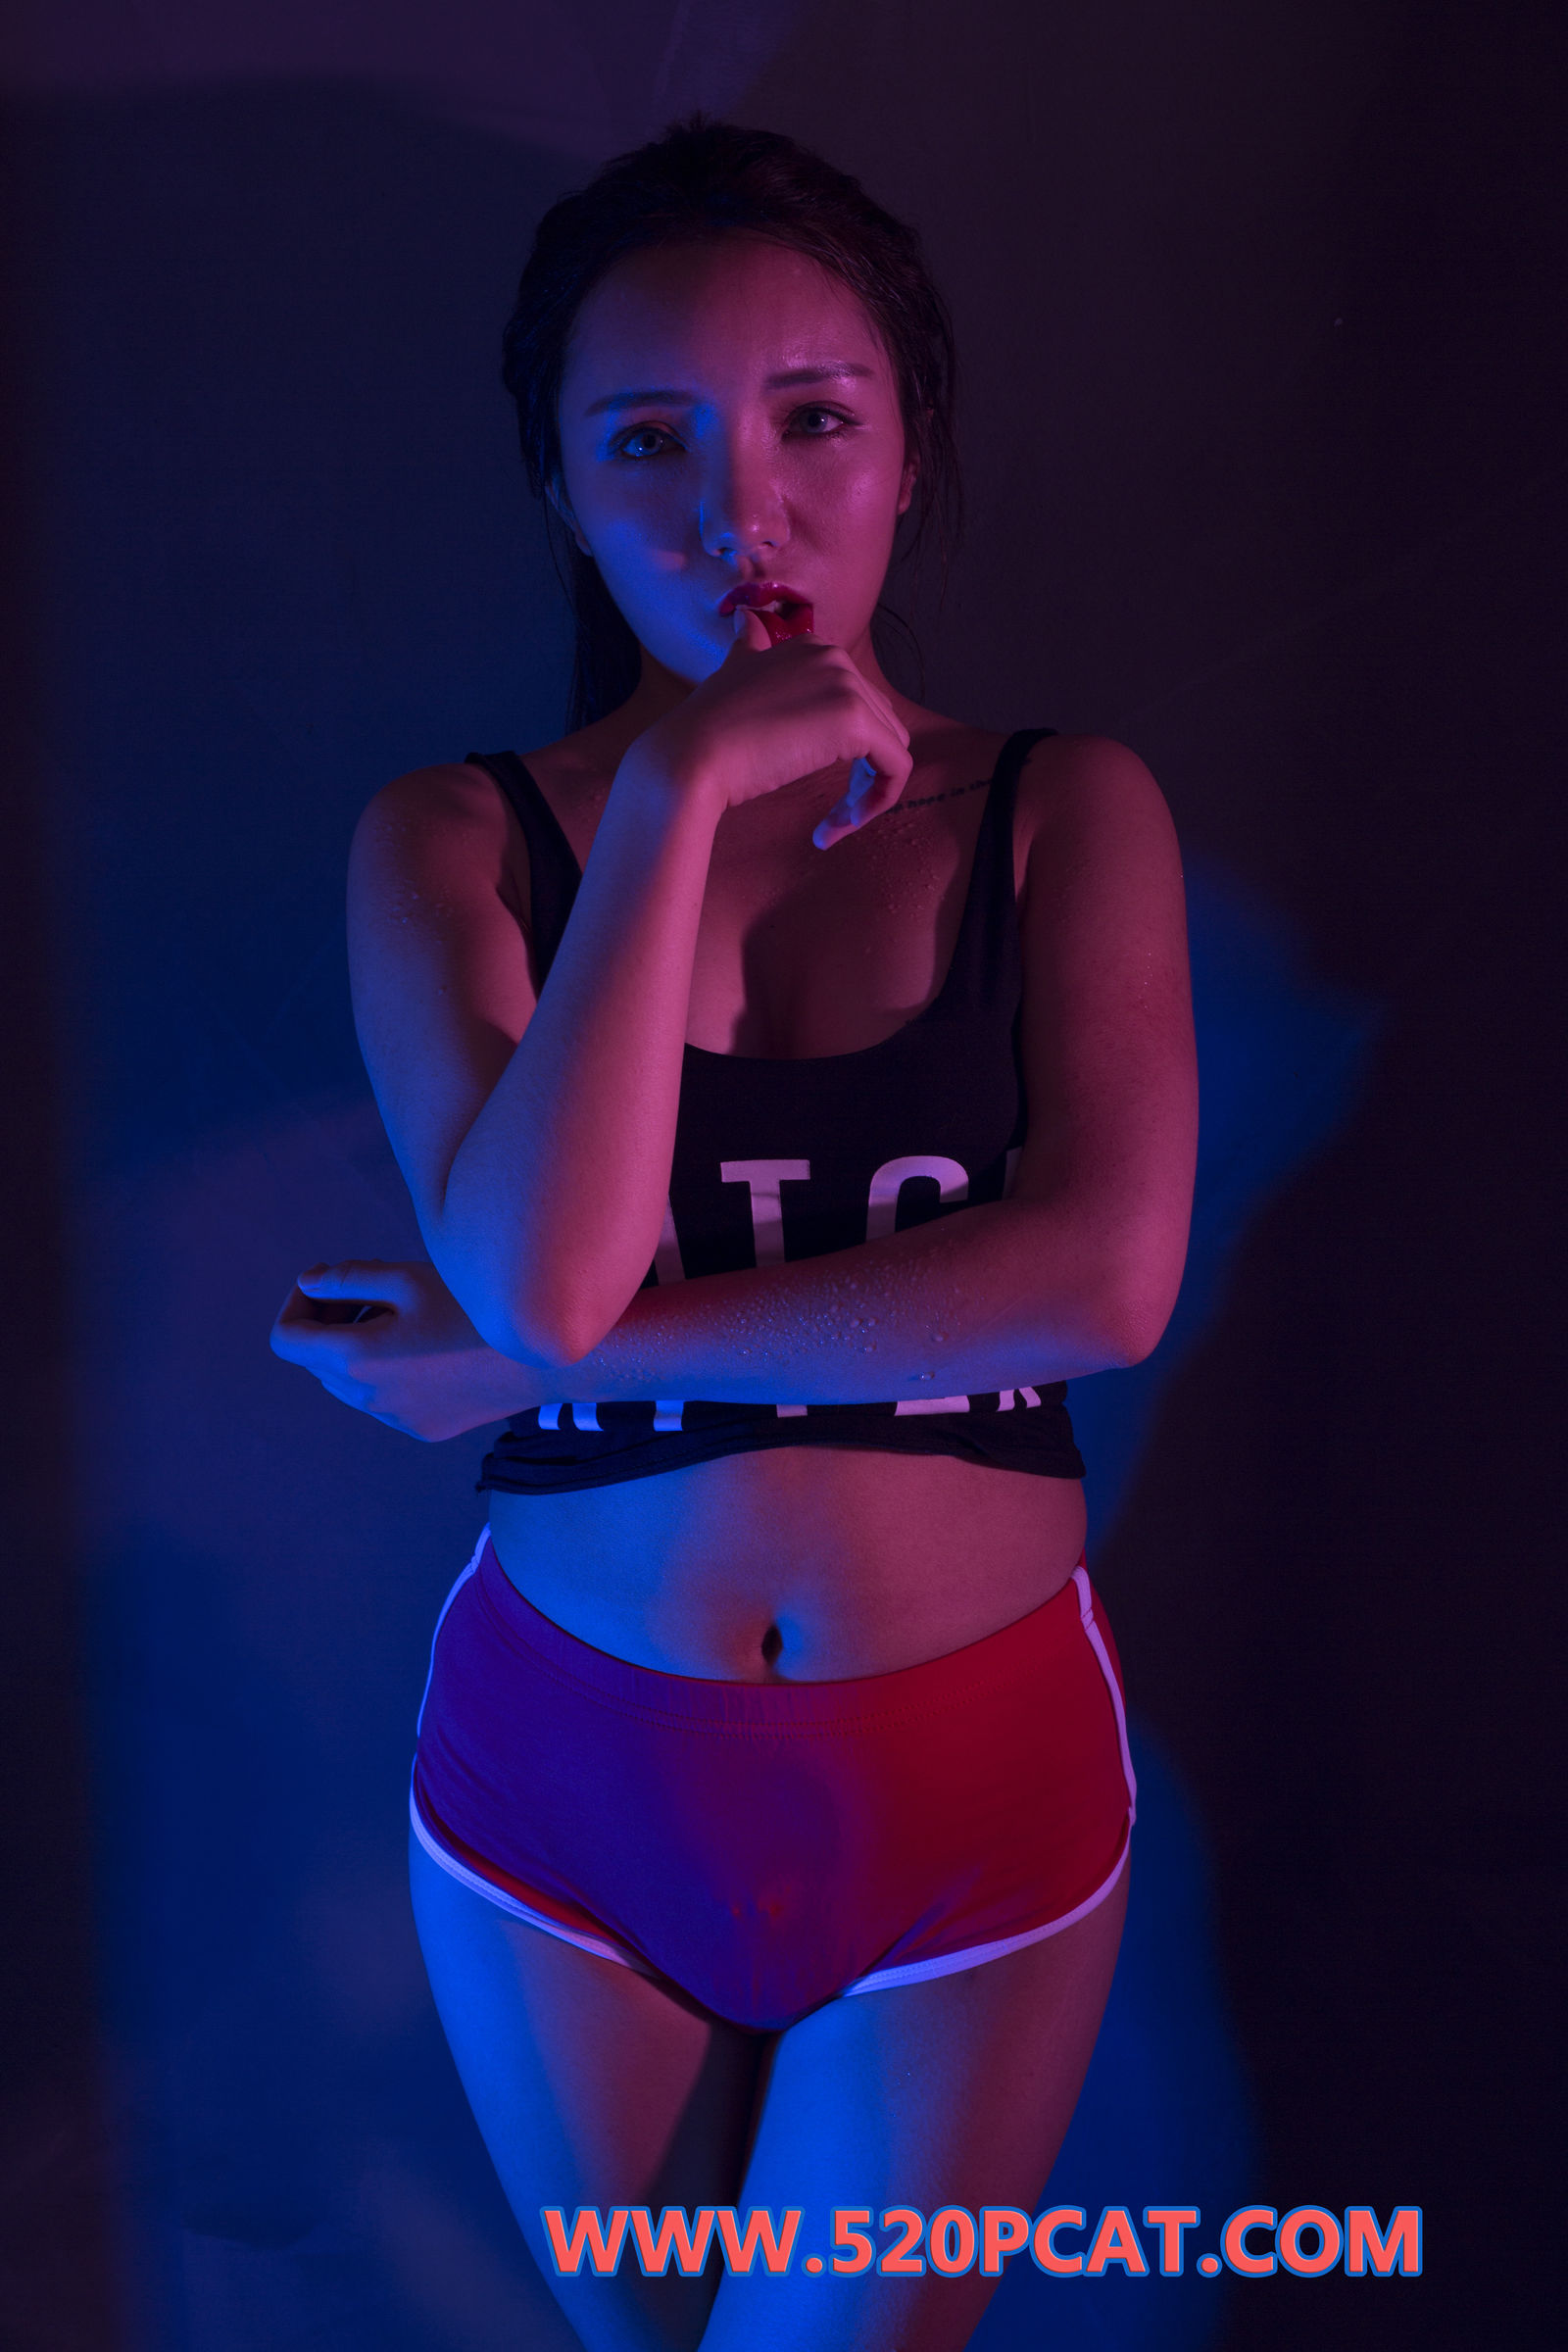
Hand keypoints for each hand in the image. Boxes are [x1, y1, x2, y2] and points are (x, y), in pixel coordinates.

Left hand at [269, 1259, 542, 1439]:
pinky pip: (383, 1398)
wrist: (541, 1357)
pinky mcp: (421, 1428)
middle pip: (317, 1360)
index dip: (296, 1303)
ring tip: (408, 1318)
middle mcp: (367, 1398)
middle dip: (331, 1321)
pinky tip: (432, 1347)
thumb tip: (308, 1283)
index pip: (286, 1339)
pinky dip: (389, 1371)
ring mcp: (395, 1419)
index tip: (325, 1282)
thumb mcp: (406, 1278)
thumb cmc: (473, 1308)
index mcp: (356, 1358)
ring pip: (349, 1381)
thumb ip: (347, 1278)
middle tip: (375, 1292)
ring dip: (359, 1347)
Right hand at [629, 607, 911, 840]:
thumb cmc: (706, 729)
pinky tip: (835, 827)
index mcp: (813, 648)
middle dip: (860, 773)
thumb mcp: (732, 674)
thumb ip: (747, 649)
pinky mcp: (857, 722)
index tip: (812, 780)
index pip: (857, 702)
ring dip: (867, 793)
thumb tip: (744, 619)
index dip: (845, 749)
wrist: (690, 756)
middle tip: (827, 814)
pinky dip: (877, 802)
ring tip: (829, 824)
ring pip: (892, 749)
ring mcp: (848, 686)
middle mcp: (835, 658)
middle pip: (881, 725)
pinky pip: (896, 770)